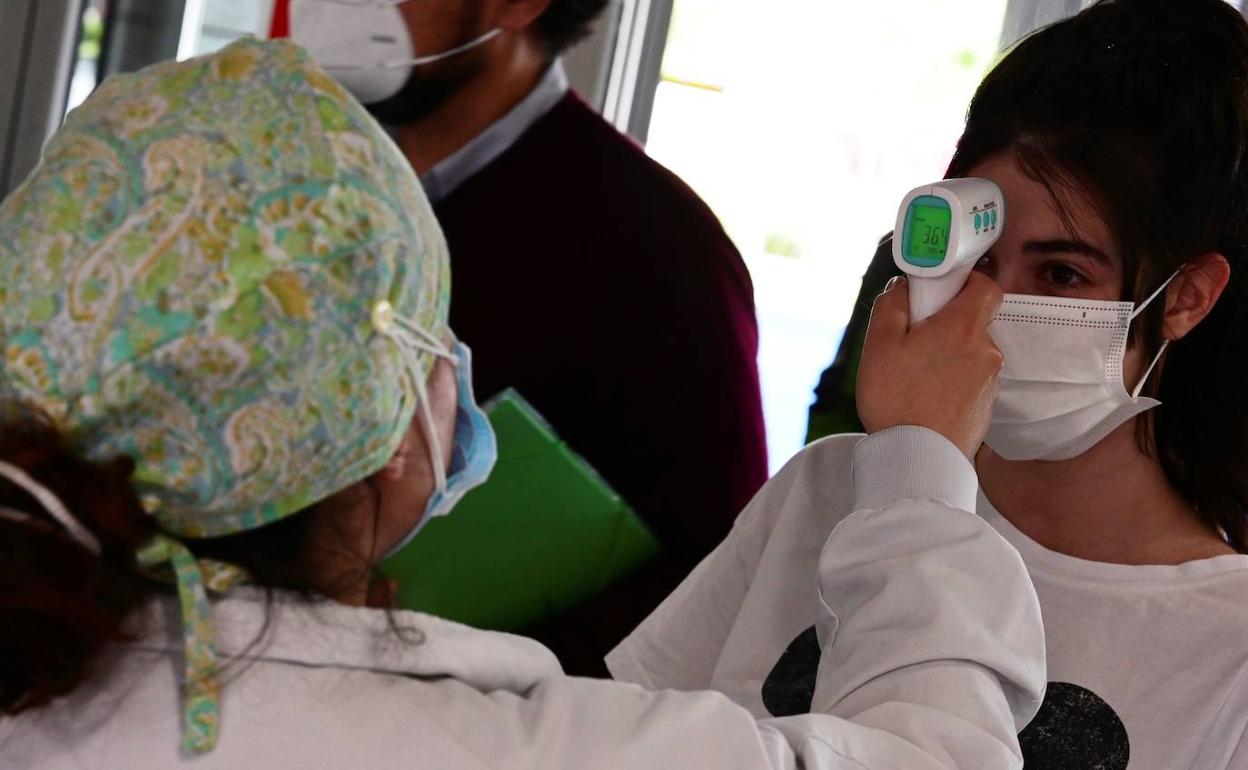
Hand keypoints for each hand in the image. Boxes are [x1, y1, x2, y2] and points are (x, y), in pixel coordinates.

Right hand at [856, 273, 1003, 458]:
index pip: (985, 285)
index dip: (964, 281)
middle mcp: (985, 350)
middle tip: (912, 339)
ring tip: (913, 376)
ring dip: (946, 355)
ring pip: (969, 352)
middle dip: (944, 323)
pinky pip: (970, 380)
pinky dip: (951, 381)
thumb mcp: (879, 343)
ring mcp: (989, 380)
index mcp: (963, 327)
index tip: (937, 291)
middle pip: (972, 321)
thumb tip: (902, 286)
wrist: (918, 459)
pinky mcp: (986, 406)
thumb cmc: (897, 400)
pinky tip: (924, 397)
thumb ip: (892, 304)